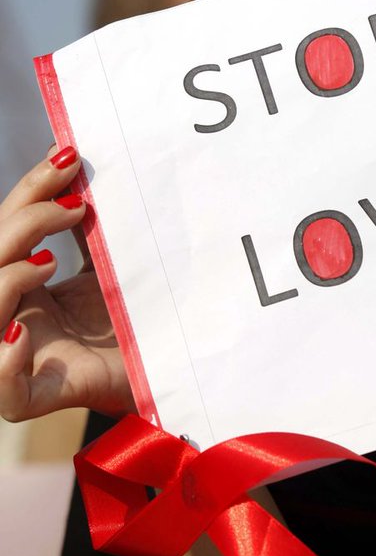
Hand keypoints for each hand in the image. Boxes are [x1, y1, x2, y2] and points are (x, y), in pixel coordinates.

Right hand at [0, 146, 134, 421]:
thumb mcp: (116, 263)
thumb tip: (89, 164)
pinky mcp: (37, 399)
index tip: (69, 156)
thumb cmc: (144, 319)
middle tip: (78, 204)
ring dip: (4, 279)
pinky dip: (3, 359)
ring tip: (50, 260)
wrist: (178, 374)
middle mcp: (14, 317)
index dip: (30, 189)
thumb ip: (97, 228)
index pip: (8, 229)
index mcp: (27, 284)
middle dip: (24, 220)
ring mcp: (19, 359)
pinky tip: (22, 334)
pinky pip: (2, 389)